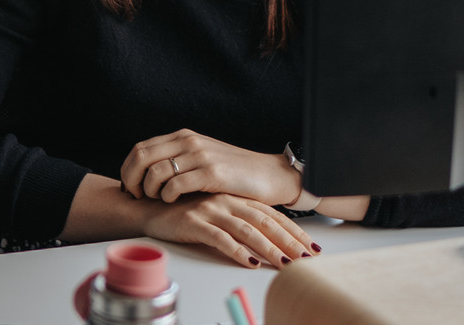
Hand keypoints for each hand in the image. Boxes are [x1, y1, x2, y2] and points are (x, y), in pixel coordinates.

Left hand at [120, 129, 301, 205]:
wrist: (269, 175)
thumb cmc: (234, 172)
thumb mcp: (201, 158)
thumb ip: (178, 159)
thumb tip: (146, 174)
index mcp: (182, 136)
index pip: (140, 148)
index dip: (128, 169)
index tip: (129, 188)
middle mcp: (188, 141)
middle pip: (141, 157)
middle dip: (131, 179)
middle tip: (136, 196)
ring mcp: (200, 156)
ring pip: (155, 171)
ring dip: (149, 190)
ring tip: (155, 200)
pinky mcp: (212, 173)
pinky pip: (176, 184)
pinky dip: (166, 195)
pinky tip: (171, 202)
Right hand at [142, 193, 318, 268]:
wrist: (150, 206)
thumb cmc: (185, 211)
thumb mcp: (217, 211)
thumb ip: (239, 219)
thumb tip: (269, 240)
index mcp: (235, 197)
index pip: (272, 215)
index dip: (294, 231)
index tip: (312, 247)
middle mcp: (226, 200)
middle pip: (265, 222)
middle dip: (289, 242)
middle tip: (307, 259)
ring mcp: (210, 210)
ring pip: (247, 230)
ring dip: (269, 249)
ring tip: (285, 265)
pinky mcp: (193, 222)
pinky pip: (219, 238)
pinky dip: (236, 251)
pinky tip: (250, 262)